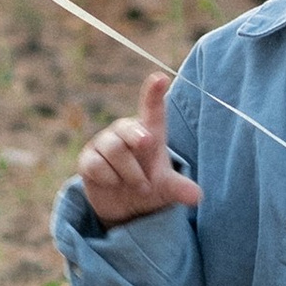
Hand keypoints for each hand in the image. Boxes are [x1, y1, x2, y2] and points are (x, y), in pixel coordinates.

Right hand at [75, 71, 202, 224]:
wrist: (123, 207)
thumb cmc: (148, 186)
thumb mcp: (166, 188)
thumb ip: (179, 188)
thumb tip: (197, 197)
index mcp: (149, 132)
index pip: (152, 109)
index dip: (154, 93)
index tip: (160, 78)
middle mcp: (125, 132)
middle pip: (128, 128)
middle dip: (137, 137)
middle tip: (148, 145)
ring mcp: (104, 143)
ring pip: (114, 149)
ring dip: (130, 172)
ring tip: (140, 185)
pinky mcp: (88, 158)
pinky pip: (96, 164)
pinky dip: (109, 178)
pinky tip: (114, 183)